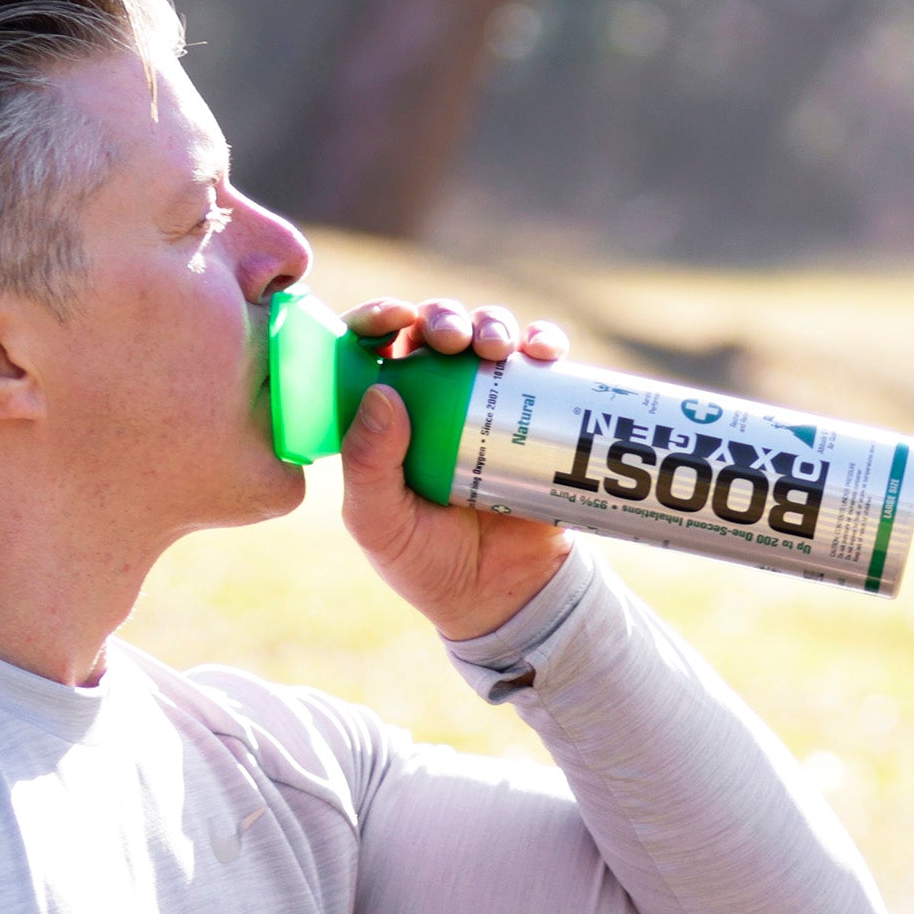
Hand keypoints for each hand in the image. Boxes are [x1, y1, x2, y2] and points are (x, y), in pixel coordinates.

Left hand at [338, 294, 571, 641]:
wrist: (502, 598)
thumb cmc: (425, 562)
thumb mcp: (380, 522)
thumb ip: (369, 466)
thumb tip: (383, 391)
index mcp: (384, 415)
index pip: (372, 348)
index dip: (376, 317)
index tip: (393, 316)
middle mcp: (433, 397)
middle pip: (435, 331)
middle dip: (444, 319)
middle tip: (454, 338)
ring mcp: (487, 403)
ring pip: (488, 338)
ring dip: (493, 324)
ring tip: (497, 347)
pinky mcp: (535, 415)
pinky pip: (541, 367)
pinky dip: (545, 345)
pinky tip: (544, 352)